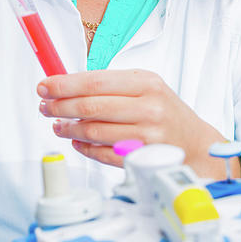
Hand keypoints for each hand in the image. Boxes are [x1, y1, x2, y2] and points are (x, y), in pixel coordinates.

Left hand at [37, 69, 240, 177]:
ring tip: (57, 124)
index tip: (45, 85)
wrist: (196, 144)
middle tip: (44, 106)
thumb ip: (110, 84)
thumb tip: (65, 84)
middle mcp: (149, 108)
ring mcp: (146, 136)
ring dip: (68, 128)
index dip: (65, 84)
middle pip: (91, 107)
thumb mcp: (146, 87)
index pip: (95, 82)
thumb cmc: (165, 111)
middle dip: (60, 106)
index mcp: (147, 83)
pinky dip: (84, 147)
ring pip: (94, 131)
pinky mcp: (142, 159)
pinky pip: (102, 154)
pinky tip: (76, 140)